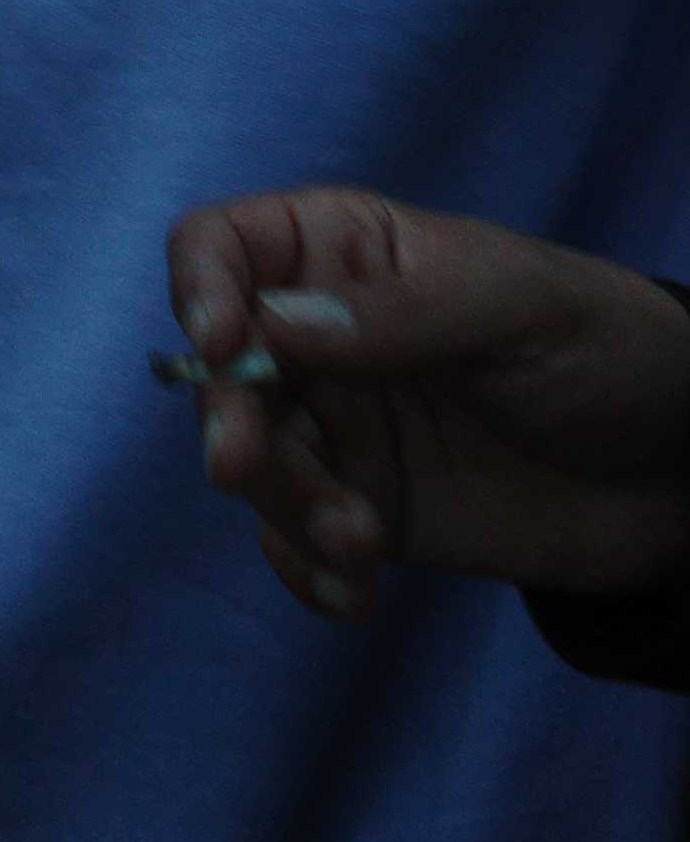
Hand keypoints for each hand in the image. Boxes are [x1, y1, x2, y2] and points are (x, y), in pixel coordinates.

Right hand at [167, 188, 689, 621]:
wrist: (685, 475)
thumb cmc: (606, 348)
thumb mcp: (515, 308)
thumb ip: (397, 315)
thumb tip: (267, 324)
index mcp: (347, 253)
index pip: (226, 247)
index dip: (201, 286)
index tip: (218, 344)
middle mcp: (323, 341)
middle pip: (222, 369)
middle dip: (228, 419)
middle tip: (244, 467)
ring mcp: (343, 431)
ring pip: (255, 464)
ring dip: (285, 506)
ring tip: (359, 542)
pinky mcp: (369, 513)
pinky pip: (297, 544)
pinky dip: (307, 572)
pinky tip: (356, 594)